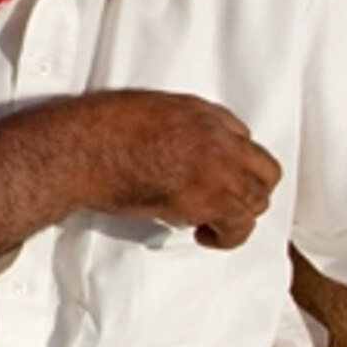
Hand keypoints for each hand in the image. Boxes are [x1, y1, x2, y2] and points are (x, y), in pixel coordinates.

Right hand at [0, 90, 279, 261]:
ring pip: (257, 200)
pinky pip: (238, 226)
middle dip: (249, 189)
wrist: (82, 151)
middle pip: (264, 170)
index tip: (220, 175)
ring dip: (238, 213)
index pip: (244, 137)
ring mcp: (217, 169)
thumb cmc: (100, 131)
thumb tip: (185, 148)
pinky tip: (206, 236)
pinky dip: (226, 236)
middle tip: (227, 203)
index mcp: (203, 112)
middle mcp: (218, 138)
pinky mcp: (206, 200)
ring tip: (215, 223)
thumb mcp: (148, 110)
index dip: (233, 161)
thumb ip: (179, 126)